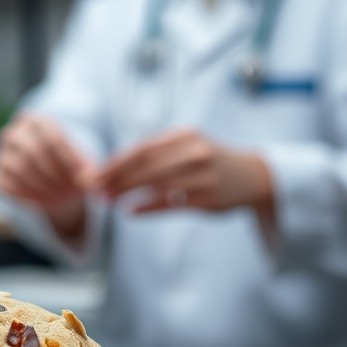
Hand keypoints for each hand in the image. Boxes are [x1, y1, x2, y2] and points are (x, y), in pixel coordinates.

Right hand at [0, 113, 91, 237]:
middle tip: (73, 191)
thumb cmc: (67, 166)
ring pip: (20, 169)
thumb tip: (90, 180)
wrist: (48, 179)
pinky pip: (10, 186)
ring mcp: (1, 154)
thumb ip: (85, 169)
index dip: (69, 160)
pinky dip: (30, 196)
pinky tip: (46, 202)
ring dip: (45, 187)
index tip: (84, 177)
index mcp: (36, 121)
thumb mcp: (79, 163)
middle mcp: (14, 133)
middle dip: (56, 174)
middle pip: (34, 152)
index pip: (52, 138)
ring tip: (63, 197)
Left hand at [85, 128, 274, 217]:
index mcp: (184, 135)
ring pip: (157, 185)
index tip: (94, 174)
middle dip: (116, 179)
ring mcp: (203, 175)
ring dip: (128, 193)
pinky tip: (131, 211)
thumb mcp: (185, 146)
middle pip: (146, 166)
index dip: (115, 163)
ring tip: (108, 201)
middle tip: (95, 190)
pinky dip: (148, 207)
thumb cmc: (207, 160)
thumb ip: (154, 154)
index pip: (141, 149)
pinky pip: (172, 203)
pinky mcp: (209, 198)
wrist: (252, 175)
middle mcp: (194, 152)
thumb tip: (112, 168)